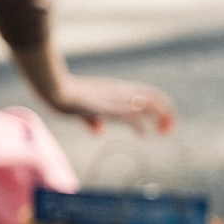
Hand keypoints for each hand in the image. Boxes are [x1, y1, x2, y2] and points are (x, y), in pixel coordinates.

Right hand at [37, 71, 175, 132]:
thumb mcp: (83, 109)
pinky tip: (142, 135)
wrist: (55, 88)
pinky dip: (142, 126)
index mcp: (118, 88)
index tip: (161, 122)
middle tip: (167, 130)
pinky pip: (133, 116)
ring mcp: (117, 98)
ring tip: (163, 133)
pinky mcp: (109, 107)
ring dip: (161, 118)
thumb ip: (93, 120)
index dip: (160, 106)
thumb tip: (99, 131)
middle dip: (168, 113)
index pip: (149, 93)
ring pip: (151, 104)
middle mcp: (122, 91)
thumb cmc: (65, 96)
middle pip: (157, 97)